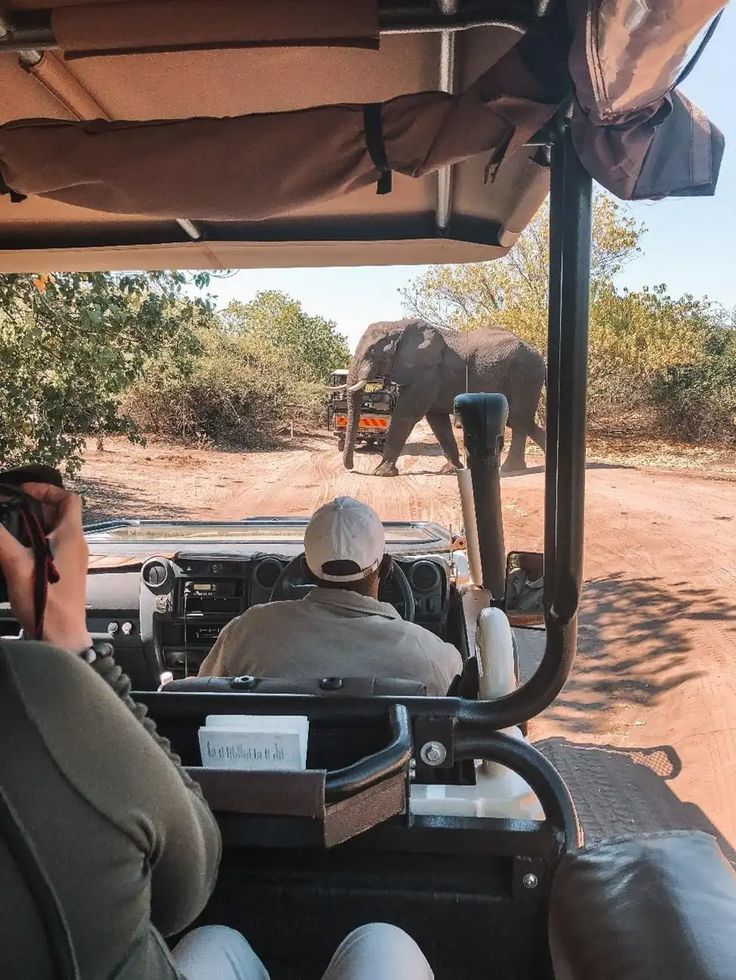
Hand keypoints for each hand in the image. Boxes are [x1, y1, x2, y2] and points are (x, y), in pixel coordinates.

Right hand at [0, 483, 91, 652]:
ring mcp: (72, 560)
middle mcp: (76, 545)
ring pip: (53, 531)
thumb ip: (0, 537)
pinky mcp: (65, 574)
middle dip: (33, 507)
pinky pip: (51, 548)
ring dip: (32, 525)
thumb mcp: (17, 565)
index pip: (70, 499)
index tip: (25, 491)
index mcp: (71, 537)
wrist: (61, 638)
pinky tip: (15, 552)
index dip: (48, 489)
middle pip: (59, 513)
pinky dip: (34, 542)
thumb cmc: (47, 605)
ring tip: (9, 528)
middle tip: (10, 508)